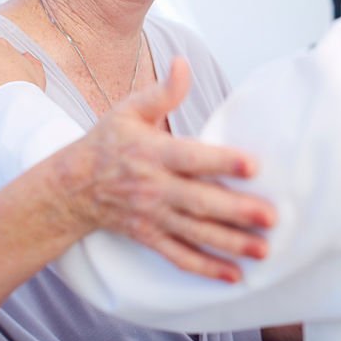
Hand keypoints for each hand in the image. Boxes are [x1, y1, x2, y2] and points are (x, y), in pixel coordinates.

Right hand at [58, 58, 276, 282]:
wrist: (70, 186)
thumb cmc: (107, 142)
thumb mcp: (128, 110)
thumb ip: (161, 92)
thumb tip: (182, 63)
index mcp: (152, 153)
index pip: (191, 158)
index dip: (222, 161)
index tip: (253, 165)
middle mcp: (154, 188)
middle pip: (200, 201)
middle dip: (237, 210)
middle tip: (271, 216)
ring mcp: (152, 217)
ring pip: (196, 233)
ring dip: (230, 243)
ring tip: (263, 250)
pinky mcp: (150, 237)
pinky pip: (180, 256)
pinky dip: (206, 268)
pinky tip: (234, 276)